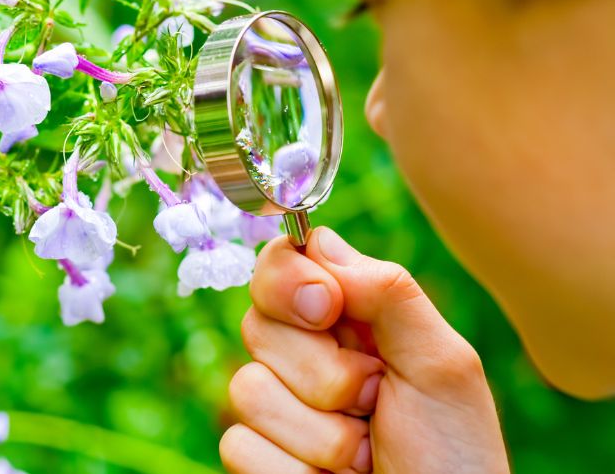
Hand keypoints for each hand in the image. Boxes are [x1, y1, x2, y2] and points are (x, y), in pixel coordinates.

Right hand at [220, 227, 509, 472]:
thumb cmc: (454, 455)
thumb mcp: (442, 363)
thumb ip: (388, 293)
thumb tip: (317, 242)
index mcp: (351, 320)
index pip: (284, 264)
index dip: (290, 281)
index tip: (327, 308)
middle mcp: (306, 357)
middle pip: (256, 323)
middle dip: (323, 373)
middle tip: (375, 401)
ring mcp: (279, 410)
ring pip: (246, 389)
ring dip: (322, 434)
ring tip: (368, 455)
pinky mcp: (259, 459)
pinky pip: (239, 445)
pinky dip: (297, 469)